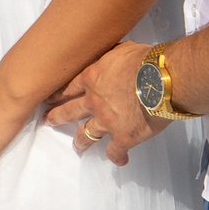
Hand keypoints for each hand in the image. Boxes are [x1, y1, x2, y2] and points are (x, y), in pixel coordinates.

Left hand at [44, 41, 166, 165]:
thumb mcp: (122, 49)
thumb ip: (112, 55)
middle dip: (56, 117)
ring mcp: (106, 121)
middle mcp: (94, 101)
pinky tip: (120, 160)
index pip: (68, 88)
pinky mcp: (123, 137)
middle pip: (69, 111)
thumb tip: (115, 53)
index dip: (58, 94)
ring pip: (86, 135)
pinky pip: (114, 152)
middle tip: (47, 121)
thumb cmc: (145, 61)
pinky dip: (117, 157)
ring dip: (80, 142)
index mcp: (92, 78)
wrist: (161, 80)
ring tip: (77, 147)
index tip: (48, 98)